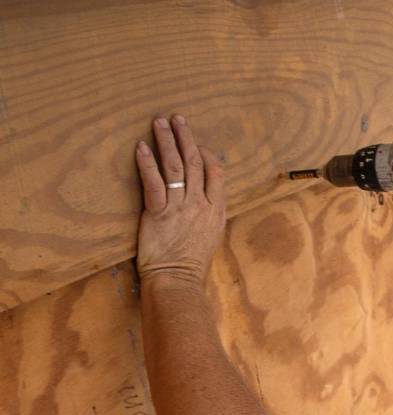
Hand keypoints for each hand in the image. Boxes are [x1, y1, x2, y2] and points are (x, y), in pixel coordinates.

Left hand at [134, 114, 225, 284]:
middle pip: (195, 162)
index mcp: (216, 210)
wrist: (177, 281)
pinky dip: (147, 163)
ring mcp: (180, 208)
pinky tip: (141, 147)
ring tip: (159, 123)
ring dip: (166, 142)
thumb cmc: (191, 264)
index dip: (206, 153)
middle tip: (177, 119)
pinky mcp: (158, 214)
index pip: (216, 172)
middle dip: (186, 137)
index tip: (196, 143)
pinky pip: (154, 183)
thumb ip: (208, 214)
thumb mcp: (210, 236)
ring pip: (175, 167)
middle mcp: (200, 205)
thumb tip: (203, 199)